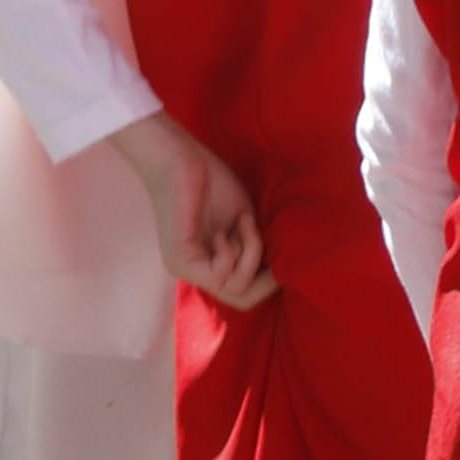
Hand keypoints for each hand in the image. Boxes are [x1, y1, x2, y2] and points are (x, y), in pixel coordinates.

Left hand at [114, 111, 272, 310]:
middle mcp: (195, 273)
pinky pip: (219, 275)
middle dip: (265, 276)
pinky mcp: (180, 259)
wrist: (182, 159)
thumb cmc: (212, 182)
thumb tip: (277, 269)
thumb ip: (253, 246)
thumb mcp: (244, 222)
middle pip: (241, 300)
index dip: (269, 279)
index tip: (279, 250)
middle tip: (264, 241)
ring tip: (243, 225)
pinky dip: (233, 252)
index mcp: (209, 264)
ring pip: (234, 289)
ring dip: (250, 255)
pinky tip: (225, 230)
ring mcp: (185, 269)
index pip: (243, 293)